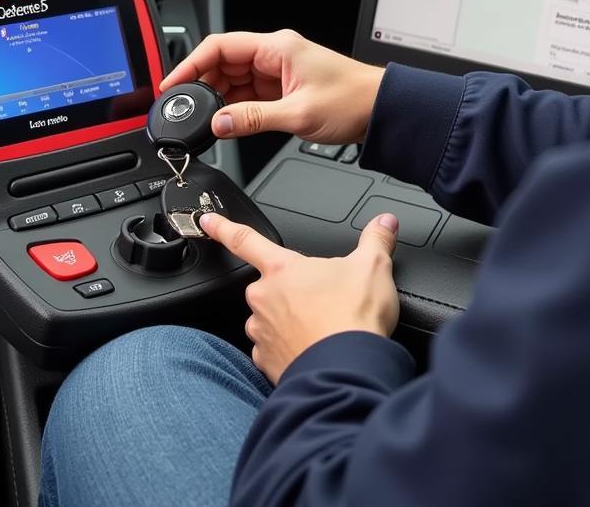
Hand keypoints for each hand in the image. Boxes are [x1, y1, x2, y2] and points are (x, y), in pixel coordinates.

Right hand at [160, 30, 384, 143]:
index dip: (191, 64)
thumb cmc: (352, 100)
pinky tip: (225, 120)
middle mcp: (274, 54)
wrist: (380, 110)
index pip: (220, 46)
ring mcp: (278, 71)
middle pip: (222, 62)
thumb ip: (253, 119)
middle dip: (201, 84)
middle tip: (183, 108)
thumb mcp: (297, 114)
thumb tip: (219, 123)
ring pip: (233, 79)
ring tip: (202, 119)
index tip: (173, 84)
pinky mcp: (282, 87)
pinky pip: (248, 93)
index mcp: (276, 47)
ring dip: (217, 98)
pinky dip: (233, 106)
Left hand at [200, 211, 400, 384]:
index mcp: (283, 269)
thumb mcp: (373, 266)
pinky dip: (289, 350)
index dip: (222, 227)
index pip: (244, 239)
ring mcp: (262, 332)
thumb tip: (385, 222)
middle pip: (269, 287)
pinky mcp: (266, 363)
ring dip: (289, 322)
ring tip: (321, 328)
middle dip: (291, 292)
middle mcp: (264, 299)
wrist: (348, 370)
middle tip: (323, 301)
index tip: (205, 220)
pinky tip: (313, 350)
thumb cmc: (353, 318)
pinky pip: (273, 351)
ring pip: (270, 320)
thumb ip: (376, 239)